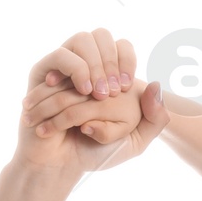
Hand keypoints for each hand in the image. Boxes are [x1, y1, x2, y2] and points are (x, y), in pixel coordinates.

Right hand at [15, 33, 164, 173]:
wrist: (63, 164)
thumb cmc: (95, 153)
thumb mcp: (134, 142)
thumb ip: (155, 120)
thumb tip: (156, 85)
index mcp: (109, 75)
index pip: (122, 46)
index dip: (127, 60)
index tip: (126, 88)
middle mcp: (86, 64)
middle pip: (102, 35)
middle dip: (111, 62)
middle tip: (111, 93)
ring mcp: (66, 66)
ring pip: (83, 39)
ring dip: (94, 66)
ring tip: (93, 94)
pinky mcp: (44, 71)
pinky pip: (62, 55)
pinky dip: (75, 70)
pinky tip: (81, 91)